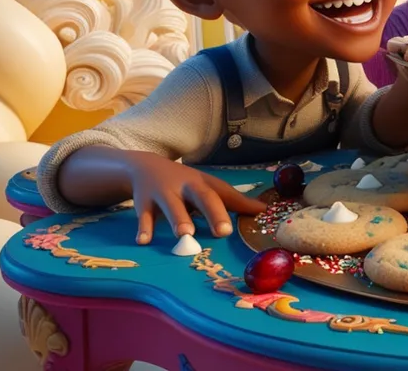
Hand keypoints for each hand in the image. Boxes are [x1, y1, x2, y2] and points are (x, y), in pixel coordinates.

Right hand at [123, 150, 264, 245]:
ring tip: (185, 234)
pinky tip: (143, 240)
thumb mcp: (208, 187)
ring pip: (171, 205)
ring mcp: (163, 193)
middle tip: (223, 231)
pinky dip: (143, 228)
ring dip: (178, 219)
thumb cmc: (185, 183)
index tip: (257, 215)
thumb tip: (264, 210)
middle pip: (202, 197)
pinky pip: (143, 216)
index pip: (224, 194)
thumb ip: (234, 201)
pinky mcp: (143, 202)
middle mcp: (186, 187)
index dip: (240, 204)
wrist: (144, 167)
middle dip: (212, 213)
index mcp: (204, 184)